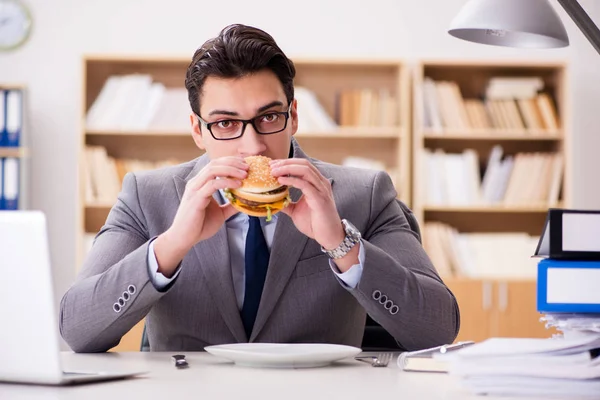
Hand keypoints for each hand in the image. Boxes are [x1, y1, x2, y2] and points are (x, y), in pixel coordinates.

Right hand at [153, 157, 247, 275]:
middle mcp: (196, 183)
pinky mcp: (196, 199)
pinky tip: (237, 184)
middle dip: (232, 162)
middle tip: (248, 166)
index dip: (230, 161)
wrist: (184, 239)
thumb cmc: (199, 226)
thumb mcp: (220, 213)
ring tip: (245, 174)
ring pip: (212, 170)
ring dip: (231, 169)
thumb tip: (245, 201)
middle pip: (214, 163)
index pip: (215, 164)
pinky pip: (212, 184)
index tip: (245, 165)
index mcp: (200, 183)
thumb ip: (231, 206)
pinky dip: (226, 182)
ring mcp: (195, 189)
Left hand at [270, 158, 344, 249]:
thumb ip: (286, 203)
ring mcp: (321, 190)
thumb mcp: (296, 211)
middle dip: (286, 162)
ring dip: (287, 168)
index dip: (287, 162)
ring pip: (305, 170)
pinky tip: (281, 180)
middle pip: (303, 164)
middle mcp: (321, 183)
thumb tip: (272, 200)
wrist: (329, 236)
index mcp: (317, 183)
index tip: (272, 165)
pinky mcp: (320, 199)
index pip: (302, 165)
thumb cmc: (315, 223)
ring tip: (274, 171)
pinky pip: (305, 184)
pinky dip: (292, 180)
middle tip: (271, 166)